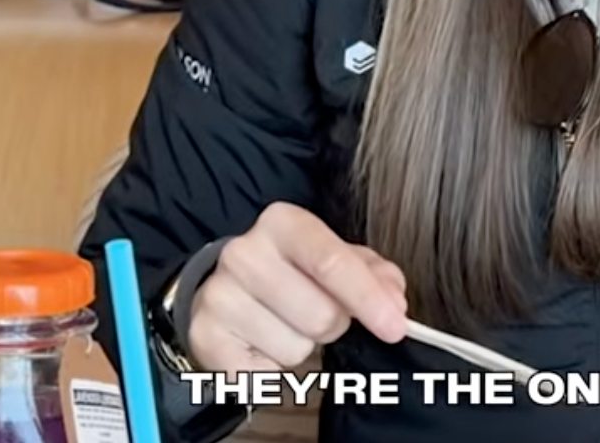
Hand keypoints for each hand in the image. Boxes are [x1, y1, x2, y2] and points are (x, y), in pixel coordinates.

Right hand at [187, 202, 407, 371]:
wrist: (225, 289)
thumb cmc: (290, 272)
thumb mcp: (335, 258)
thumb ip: (374, 274)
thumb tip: (393, 300)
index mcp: (282, 223)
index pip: (331, 262)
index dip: (368, 298)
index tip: (394, 325)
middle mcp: (244, 253)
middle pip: (321, 314)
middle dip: (332, 324)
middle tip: (315, 312)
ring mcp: (219, 296)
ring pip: (295, 349)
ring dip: (300, 346)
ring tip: (284, 325)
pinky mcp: (204, 337)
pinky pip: (262, 376)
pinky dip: (271, 370)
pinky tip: (261, 343)